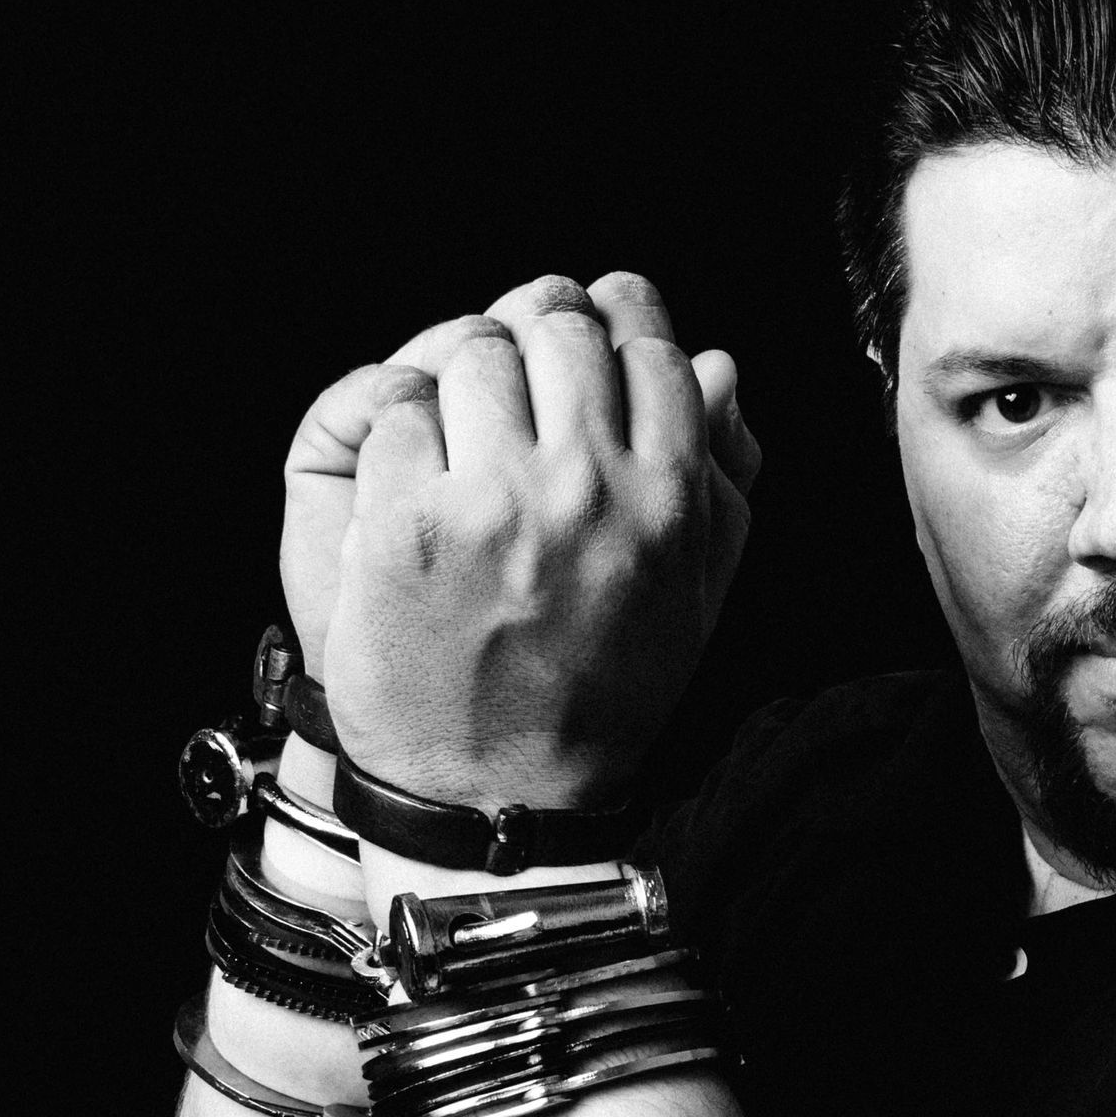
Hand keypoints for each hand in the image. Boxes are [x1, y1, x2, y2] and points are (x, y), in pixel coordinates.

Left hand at [293, 274, 758, 802]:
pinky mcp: (407, 525)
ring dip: (461, 386)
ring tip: (463, 445)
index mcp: (668, 498)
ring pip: (471, 356)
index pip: (646, 343)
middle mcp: (588, 488)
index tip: (592, 324)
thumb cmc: (601, 697)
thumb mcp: (693, 593)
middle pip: (555, 327)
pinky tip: (414, 489)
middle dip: (533, 341)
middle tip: (517, 385)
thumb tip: (719, 366)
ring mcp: (493, 503)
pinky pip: (396, 412)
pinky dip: (399, 436)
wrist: (504, 798)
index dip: (614, 318)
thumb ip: (717, 476)